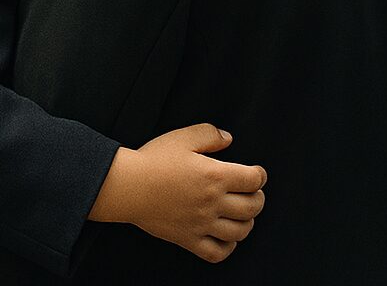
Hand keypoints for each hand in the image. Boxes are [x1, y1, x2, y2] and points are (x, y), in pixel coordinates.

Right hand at [88, 123, 266, 262]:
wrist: (127, 186)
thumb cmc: (152, 160)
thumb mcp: (181, 137)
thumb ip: (209, 134)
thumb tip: (228, 139)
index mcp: (214, 176)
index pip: (253, 180)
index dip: (260, 175)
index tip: (257, 174)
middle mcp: (212, 202)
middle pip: (252, 207)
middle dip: (258, 199)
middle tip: (253, 193)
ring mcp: (201, 224)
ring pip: (240, 232)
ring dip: (247, 223)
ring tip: (242, 215)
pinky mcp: (188, 239)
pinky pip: (217, 252)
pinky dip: (228, 248)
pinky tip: (226, 238)